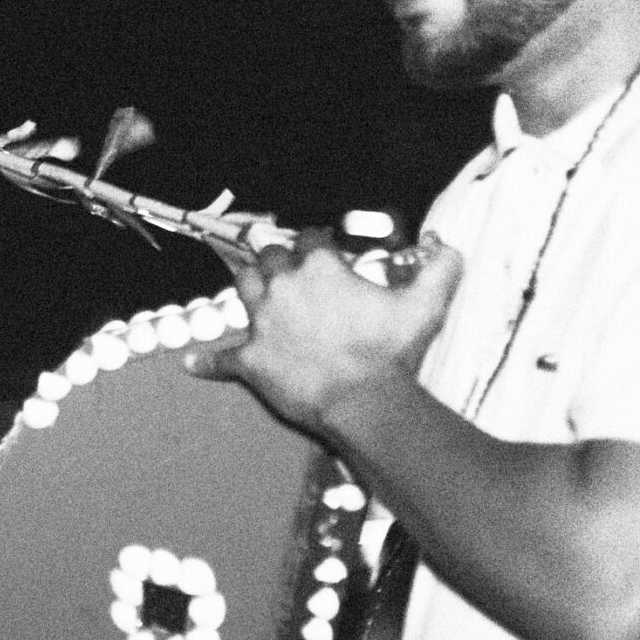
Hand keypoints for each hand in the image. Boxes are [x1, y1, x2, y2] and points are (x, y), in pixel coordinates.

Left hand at [184, 230, 461, 435]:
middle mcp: (284, 288)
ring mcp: (263, 324)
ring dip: (246, 286)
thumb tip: (448, 246)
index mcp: (320, 268)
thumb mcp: (427, 304)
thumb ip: (441, 268)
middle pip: (268, 258)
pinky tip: (190, 362)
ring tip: (250, 287)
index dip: (314, 243)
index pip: (309, 239)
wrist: (365, 400)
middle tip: (281, 263)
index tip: (320, 250)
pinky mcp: (250, 361)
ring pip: (241, 289)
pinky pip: (222, 359)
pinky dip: (206, 361)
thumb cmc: (392, 351)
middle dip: (275, 257)